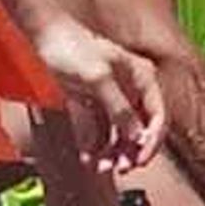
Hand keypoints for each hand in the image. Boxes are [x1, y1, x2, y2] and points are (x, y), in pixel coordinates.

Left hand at [33, 11, 166, 175]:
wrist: (46, 36)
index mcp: (142, 77)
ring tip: (100, 168)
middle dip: (131, 152)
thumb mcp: (98, 79)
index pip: (158, 116)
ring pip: (121, 134)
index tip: (139, 160)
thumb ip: (119, 108)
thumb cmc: (72, 48)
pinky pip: (101, 131)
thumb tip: (137, 137)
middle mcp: (132, 88)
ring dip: (113, 153)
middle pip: (141, 129)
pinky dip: (96, 146)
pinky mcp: (96, 103)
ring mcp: (114, 97)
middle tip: (119, 169)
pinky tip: (87, 158)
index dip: (152, 142)